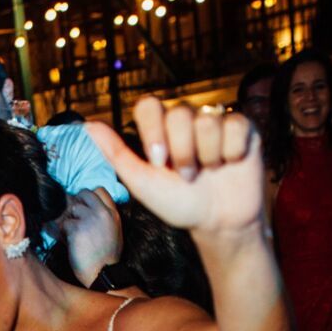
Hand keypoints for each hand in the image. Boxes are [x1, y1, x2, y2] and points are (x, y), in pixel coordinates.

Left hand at [63, 187, 122, 285]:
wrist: (103, 274)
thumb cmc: (106, 257)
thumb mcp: (113, 232)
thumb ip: (103, 217)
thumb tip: (82, 206)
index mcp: (113, 213)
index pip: (99, 190)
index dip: (89, 197)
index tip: (85, 207)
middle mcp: (103, 213)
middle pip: (84, 193)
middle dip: (77, 204)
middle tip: (76, 218)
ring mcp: (90, 220)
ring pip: (72, 209)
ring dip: (70, 220)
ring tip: (75, 235)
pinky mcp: (77, 229)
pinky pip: (65, 224)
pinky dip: (64, 233)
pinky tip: (71, 243)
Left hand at [86, 101, 263, 243]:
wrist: (217, 224)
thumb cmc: (179, 204)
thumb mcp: (142, 182)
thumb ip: (116, 153)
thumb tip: (88, 125)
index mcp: (160, 129)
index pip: (149, 106)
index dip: (153, 132)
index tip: (159, 162)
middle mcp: (187, 120)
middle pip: (179, 114)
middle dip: (182, 153)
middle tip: (188, 176)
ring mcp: (215, 122)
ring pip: (207, 120)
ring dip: (207, 155)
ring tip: (209, 172)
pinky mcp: (243, 129)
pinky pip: (236, 124)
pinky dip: (231, 151)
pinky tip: (230, 164)